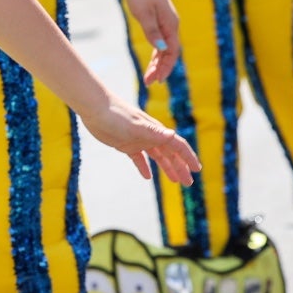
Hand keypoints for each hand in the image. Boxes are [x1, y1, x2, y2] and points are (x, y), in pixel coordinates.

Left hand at [82, 97, 200, 185]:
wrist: (94, 108)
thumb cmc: (115, 115)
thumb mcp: (136, 126)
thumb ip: (154, 132)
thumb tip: (173, 136)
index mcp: (156, 131)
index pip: (177, 145)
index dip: (188, 157)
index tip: (197, 170)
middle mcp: (150, 135)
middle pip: (170, 154)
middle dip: (181, 168)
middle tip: (188, 183)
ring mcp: (138, 140)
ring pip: (157, 157)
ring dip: (167, 168)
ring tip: (175, 181)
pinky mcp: (125, 144)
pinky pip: (139, 158)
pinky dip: (144, 167)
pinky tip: (147, 177)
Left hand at [122, 0, 179, 84]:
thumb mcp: (144, 13)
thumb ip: (152, 31)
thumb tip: (161, 48)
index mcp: (171, 25)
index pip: (172, 52)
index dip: (166, 67)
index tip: (158, 80)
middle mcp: (171, 26)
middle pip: (169, 53)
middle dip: (160, 69)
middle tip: (149, 83)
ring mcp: (166, 23)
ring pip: (164, 48)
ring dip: (158, 63)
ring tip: (148, 77)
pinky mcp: (159, 20)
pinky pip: (160, 41)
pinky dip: (156, 53)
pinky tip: (152, 62)